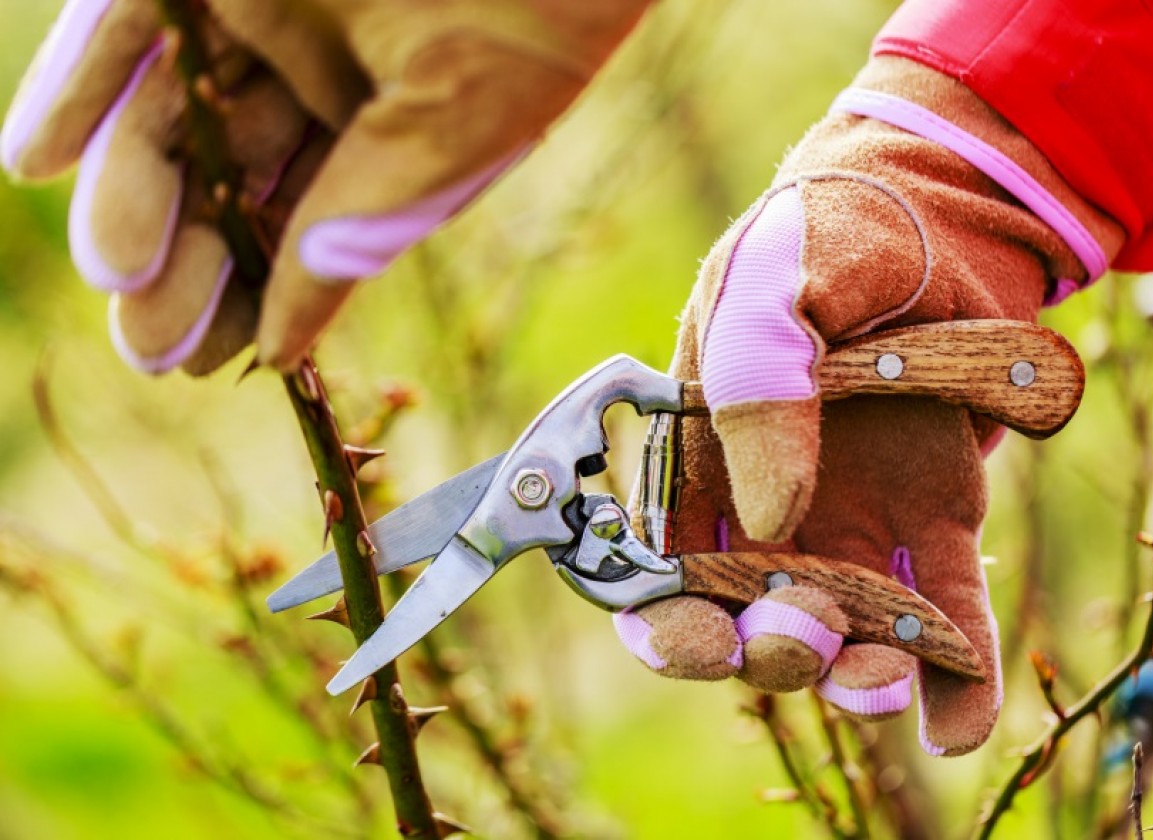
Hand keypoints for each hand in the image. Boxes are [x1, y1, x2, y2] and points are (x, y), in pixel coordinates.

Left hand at [3, 0, 649, 373]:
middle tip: (150, 342)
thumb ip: (364, 227)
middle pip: (231, 178)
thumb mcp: (456, 135)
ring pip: (173, 113)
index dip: (259, 291)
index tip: (212, 360)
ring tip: (115, 274)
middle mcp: (320, 66)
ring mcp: (263, 6)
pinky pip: (128, 24)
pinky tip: (37, 162)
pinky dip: (79, 87)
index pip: (308, 219)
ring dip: (132, 196)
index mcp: (393, 118)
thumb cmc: (536, 9)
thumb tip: (288, 345)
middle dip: (189, 262)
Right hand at [614, 57, 1121, 755]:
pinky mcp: (936, 523)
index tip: (702, 641)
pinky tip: (956, 721)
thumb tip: (772, 513)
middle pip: (748, 621)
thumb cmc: (831, 233)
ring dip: (856, 677)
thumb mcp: (775, 278)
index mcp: (700, 461)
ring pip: (843, 633)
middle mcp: (768, 510)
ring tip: (887, 677)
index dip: (668, 625)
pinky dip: (951, 679)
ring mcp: (854, 523)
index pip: (659, 571)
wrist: (942, 209)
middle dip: (767, 653)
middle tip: (806, 634)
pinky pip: (942, 615)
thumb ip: (753, 376)